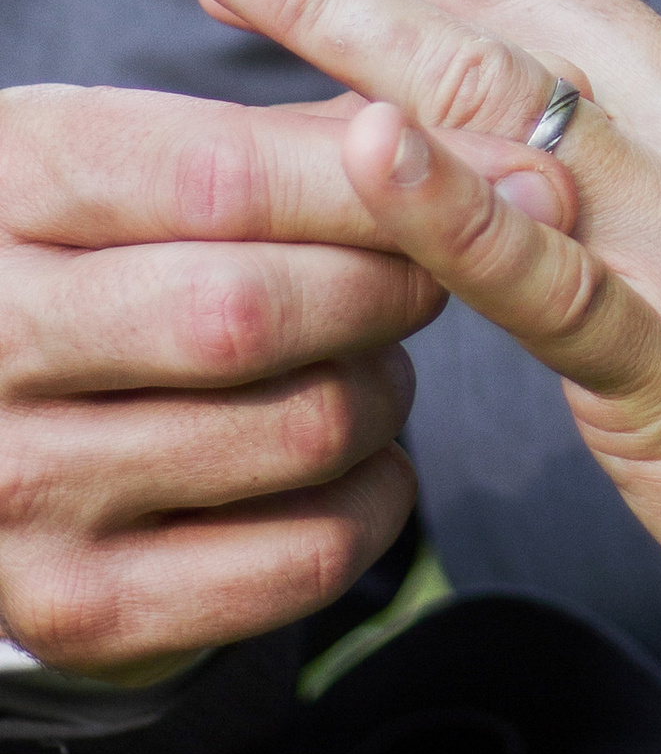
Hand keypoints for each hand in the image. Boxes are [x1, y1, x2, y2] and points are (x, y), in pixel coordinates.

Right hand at [0, 72, 545, 684]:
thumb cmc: (82, 252)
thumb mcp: (131, 159)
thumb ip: (288, 144)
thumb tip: (503, 145)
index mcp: (9, 190)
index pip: (223, 178)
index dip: (385, 179)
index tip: (516, 175)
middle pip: (260, 313)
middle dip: (392, 287)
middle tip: (430, 278)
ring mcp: (23, 487)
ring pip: (300, 430)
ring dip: (388, 391)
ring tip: (374, 361)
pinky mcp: (76, 608)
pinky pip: (299, 560)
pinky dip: (377, 503)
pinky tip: (365, 459)